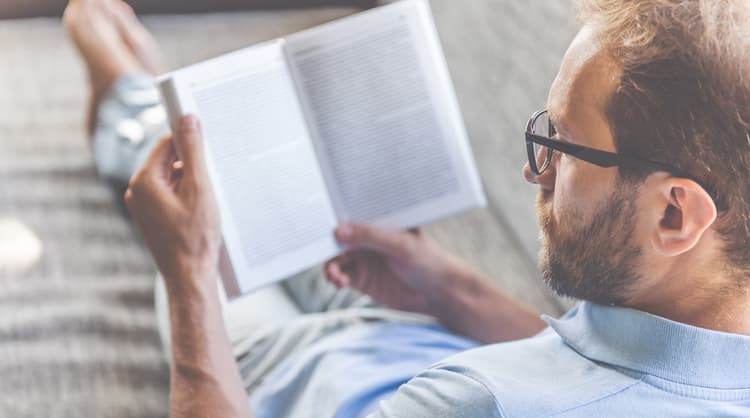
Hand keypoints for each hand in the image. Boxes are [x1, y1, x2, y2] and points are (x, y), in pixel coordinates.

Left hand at [125, 115, 220, 290]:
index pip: (165, 143)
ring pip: (171, 178)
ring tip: (207, 201)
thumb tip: (188, 119)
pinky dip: (187, 196)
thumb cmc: (195, 237)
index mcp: (143, 181)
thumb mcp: (199, 187)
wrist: (190, 275)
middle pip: (168, 160)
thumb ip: (193, 150)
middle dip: (191, 165)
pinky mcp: (153, 218)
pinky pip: (170, 194)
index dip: (187, 139)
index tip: (207, 137)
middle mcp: (137, 192)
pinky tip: (201, 211)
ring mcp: (143, 206)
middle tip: (211, 179)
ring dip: (191, 182)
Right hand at [325, 224, 473, 313]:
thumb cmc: (428, 261)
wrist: (438, 294)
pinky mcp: (362, 279)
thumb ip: (371, 236)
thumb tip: (339, 230)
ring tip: (334, 274)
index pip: (352, 213)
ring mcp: (364, 258)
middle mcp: (368, 238)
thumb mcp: (401, 244)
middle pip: (339, 237)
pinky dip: (336, 278)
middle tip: (315, 248)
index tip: (319, 219)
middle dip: (326, 242)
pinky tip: (338, 282)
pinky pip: (341, 276)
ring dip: (330, 264)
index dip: (334, 215)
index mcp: (379, 221)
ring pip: (336, 258)